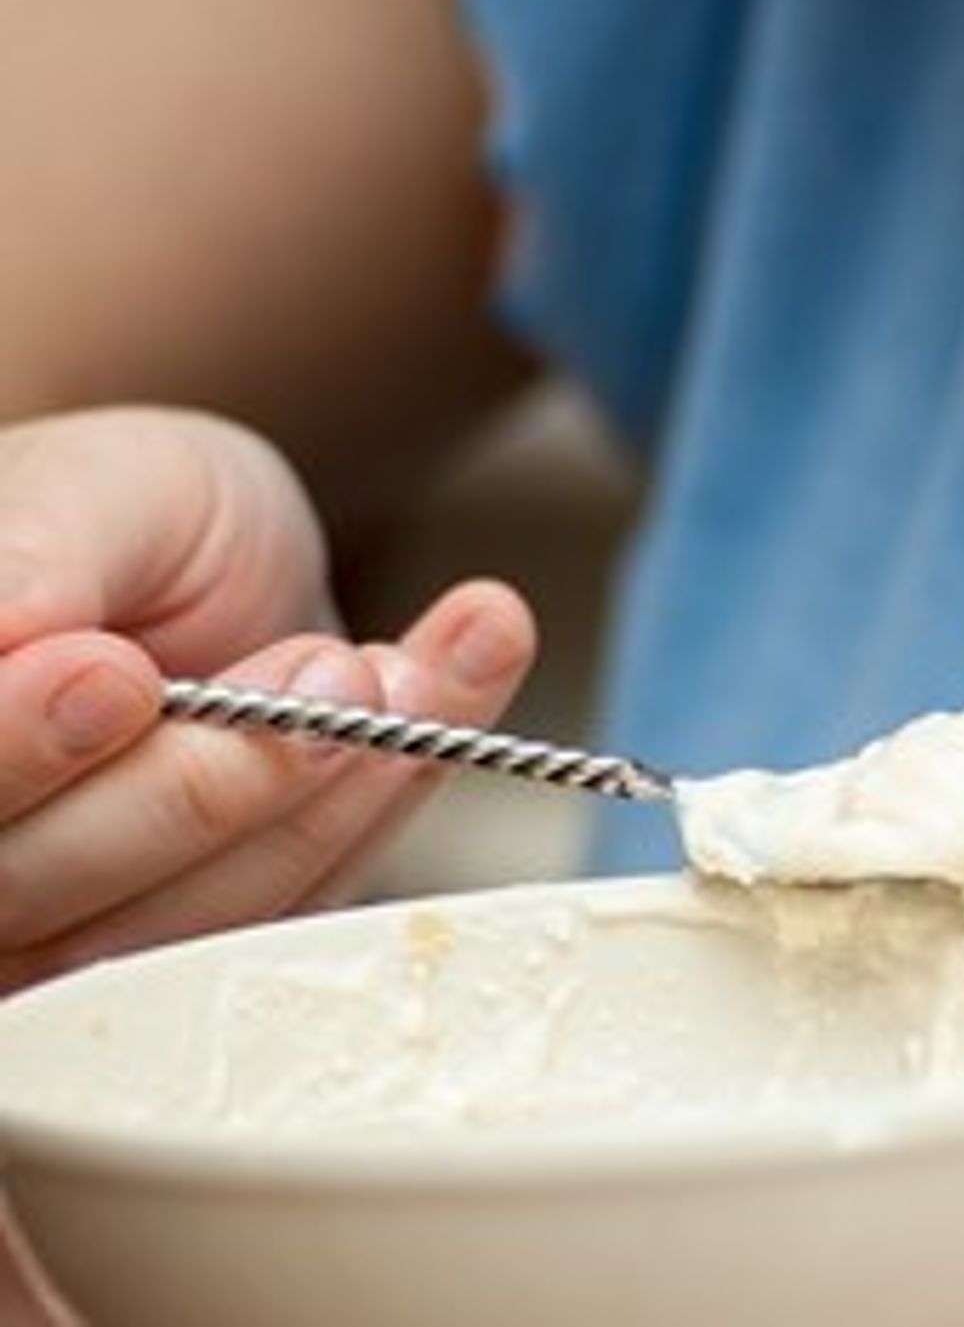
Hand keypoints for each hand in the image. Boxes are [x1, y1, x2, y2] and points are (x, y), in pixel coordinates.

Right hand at [0, 407, 537, 991]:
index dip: (12, 747)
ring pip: (178, 927)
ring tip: (402, 673)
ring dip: (317, 800)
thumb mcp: (93, 487)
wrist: (196, 551)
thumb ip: (36, 551)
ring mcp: (73, 926)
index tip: (118, 674)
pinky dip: (385, 800)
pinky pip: (290, 912)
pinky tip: (456, 674)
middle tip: (331, 672)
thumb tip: (7, 627)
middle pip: (44, 887)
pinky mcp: (205, 939)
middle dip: (202, 782)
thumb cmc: (110, 513)